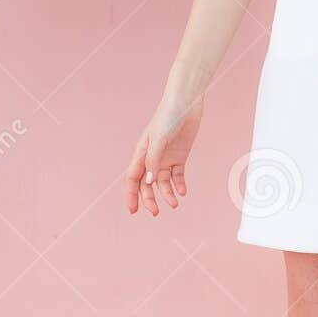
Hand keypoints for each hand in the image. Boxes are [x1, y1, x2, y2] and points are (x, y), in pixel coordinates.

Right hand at [125, 93, 202, 216]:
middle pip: (147, 184)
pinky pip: (177, 175)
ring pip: (163, 182)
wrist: (186, 103)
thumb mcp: (159, 139)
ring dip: (167, 194)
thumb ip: (153, 161)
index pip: (133, 178)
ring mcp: (165, 157)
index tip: (133, 211)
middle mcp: (152, 158)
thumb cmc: (168, 117)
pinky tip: (183, 191)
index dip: (131, 195)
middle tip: (156, 213)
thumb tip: (149, 182)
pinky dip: (179, 184)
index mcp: (141, 153)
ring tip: (175, 203)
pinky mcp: (180, 156)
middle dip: (149, 199)